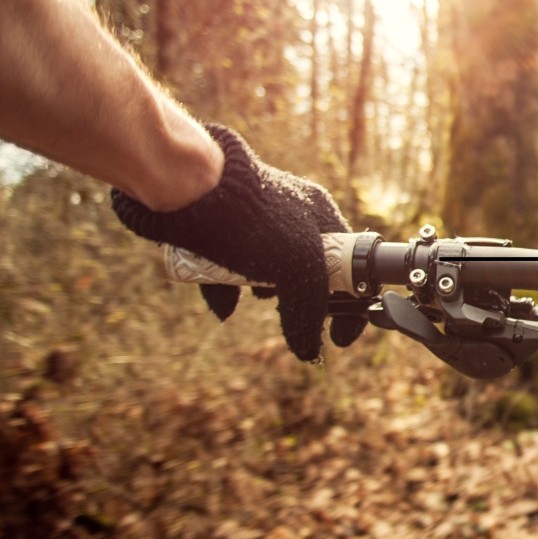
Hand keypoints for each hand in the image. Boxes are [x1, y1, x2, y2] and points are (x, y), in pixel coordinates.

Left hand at [111, 124, 364, 361]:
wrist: (186, 186)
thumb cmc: (253, 221)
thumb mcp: (298, 269)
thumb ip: (309, 310)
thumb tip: (309, 351)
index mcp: (321, 214)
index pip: (350, 261)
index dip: (350, 298)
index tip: (339, 332)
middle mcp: (291, 212)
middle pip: (306, 268)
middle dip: (299, 295)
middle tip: (291, 312)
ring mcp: (252, 219)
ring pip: (266, 268)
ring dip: (262, 289)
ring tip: (254, 296)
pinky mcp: (217, 226)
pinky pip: (228, 267)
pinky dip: (228, 288)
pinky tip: (222, 303)